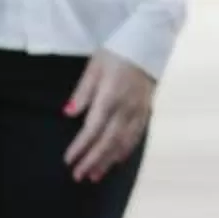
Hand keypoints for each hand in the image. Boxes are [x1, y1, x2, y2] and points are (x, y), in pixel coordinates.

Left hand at [62, 52, 155, 182]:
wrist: (150, 41)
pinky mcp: (147, 109)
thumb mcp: (94, 67)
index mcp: (110, 96)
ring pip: (123, 142)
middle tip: (78, 176)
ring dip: (108, 160)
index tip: (68, 161)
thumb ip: (82, 92)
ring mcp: (139, 110)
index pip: (93, 128)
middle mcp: (126, 107)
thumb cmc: (117, 51)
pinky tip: (117, 160)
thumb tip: (69, 113)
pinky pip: (137, 135)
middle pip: (108, 140)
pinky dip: (126, 150)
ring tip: (94, 176)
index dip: (80, 146)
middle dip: (92, 160)